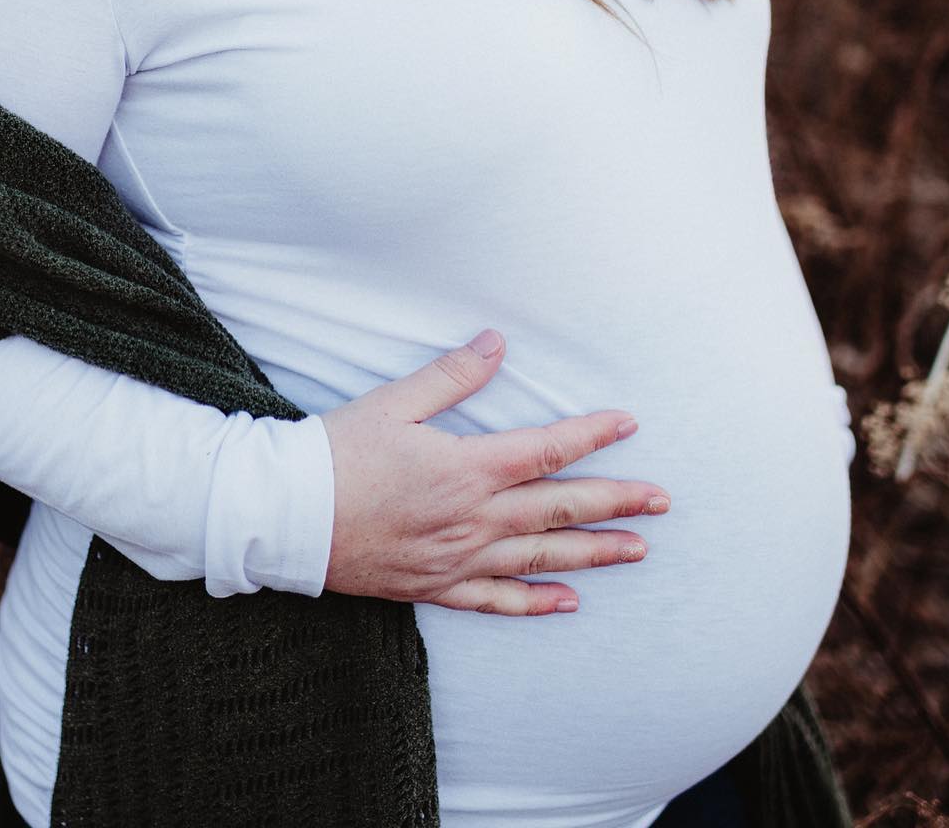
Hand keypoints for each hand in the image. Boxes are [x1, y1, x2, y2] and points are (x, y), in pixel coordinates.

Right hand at [319, 329, 668, 615]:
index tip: (628, 423)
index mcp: (467, 468)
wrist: (286, 516)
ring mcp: (457, 558)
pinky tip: (567, 603)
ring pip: (539, 558)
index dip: (592, 435)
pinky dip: (535, 604)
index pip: (547, 450)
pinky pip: (495, 602)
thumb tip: (496, 344)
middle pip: (559, 509)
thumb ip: (451, 376)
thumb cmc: (336, 452)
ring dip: (593, 553)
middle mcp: (472, 519)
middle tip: (662, 501)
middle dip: (616, 502)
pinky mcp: (434, 586)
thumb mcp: (393, 402)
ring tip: (636, 551)